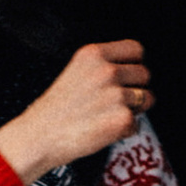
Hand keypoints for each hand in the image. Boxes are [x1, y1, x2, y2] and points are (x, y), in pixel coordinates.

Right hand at [0, 39, 153, 185]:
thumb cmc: (53, 111)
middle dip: (135, 88)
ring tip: (107, 116)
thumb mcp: (74, 72)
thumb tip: (131, 72)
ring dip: (133, 110)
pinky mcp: (122, 119)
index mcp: (93, 54)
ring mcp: (116, 94)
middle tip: (115, 102)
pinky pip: (137, 124)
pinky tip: (103, 130)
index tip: (128, 75)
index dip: (134, 64)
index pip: (135, 49)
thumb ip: (101, 67)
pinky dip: (124, 131)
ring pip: (147, 99)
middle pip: (145, 74)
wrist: (38, 137)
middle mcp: (107, 71)